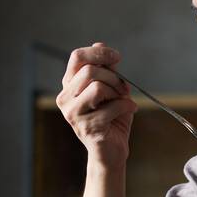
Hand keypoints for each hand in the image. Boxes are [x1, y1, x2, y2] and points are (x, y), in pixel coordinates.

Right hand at [56, 42, 136, 166]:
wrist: (112, 150)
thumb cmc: (112, 119)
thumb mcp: (111, 89)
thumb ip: (106, 69)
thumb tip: (100, 45)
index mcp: (69, 86)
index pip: (77, 57)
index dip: (98, 53)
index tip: (117, 57)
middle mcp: (65, 98)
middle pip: (89, 71)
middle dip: (113, 77)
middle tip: (123, 88)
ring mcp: (73, 114)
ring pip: (97, 87)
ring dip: (117, 92)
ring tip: (124, 100)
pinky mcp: (86, 127)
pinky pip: (110, 107)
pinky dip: (125, 106)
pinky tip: (130, 110)